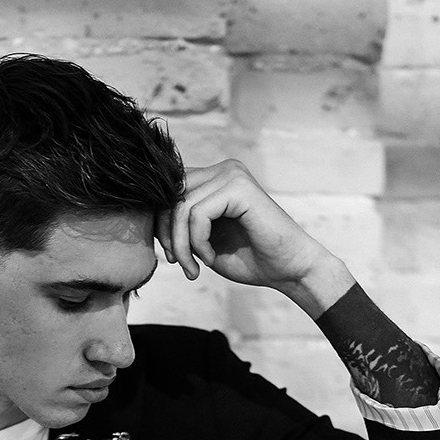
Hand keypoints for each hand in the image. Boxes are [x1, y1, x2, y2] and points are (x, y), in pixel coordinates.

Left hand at [154, 160, 354, 312]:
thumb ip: (184, 225)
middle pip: (170, 195)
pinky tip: (210, 259)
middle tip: (178, 264)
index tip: (171, 257)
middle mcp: (223, 170)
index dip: (160, 224)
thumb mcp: (206, 241)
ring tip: (193, 268)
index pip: (170, 191)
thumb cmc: (251, 259)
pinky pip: (197, 213)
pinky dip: (197, 242)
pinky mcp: (238, 187)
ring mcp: (231, 175)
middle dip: (166, 234)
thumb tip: (150, 218)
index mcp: (215, 179)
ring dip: (181, 245)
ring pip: (181, 206)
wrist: (289, 269)